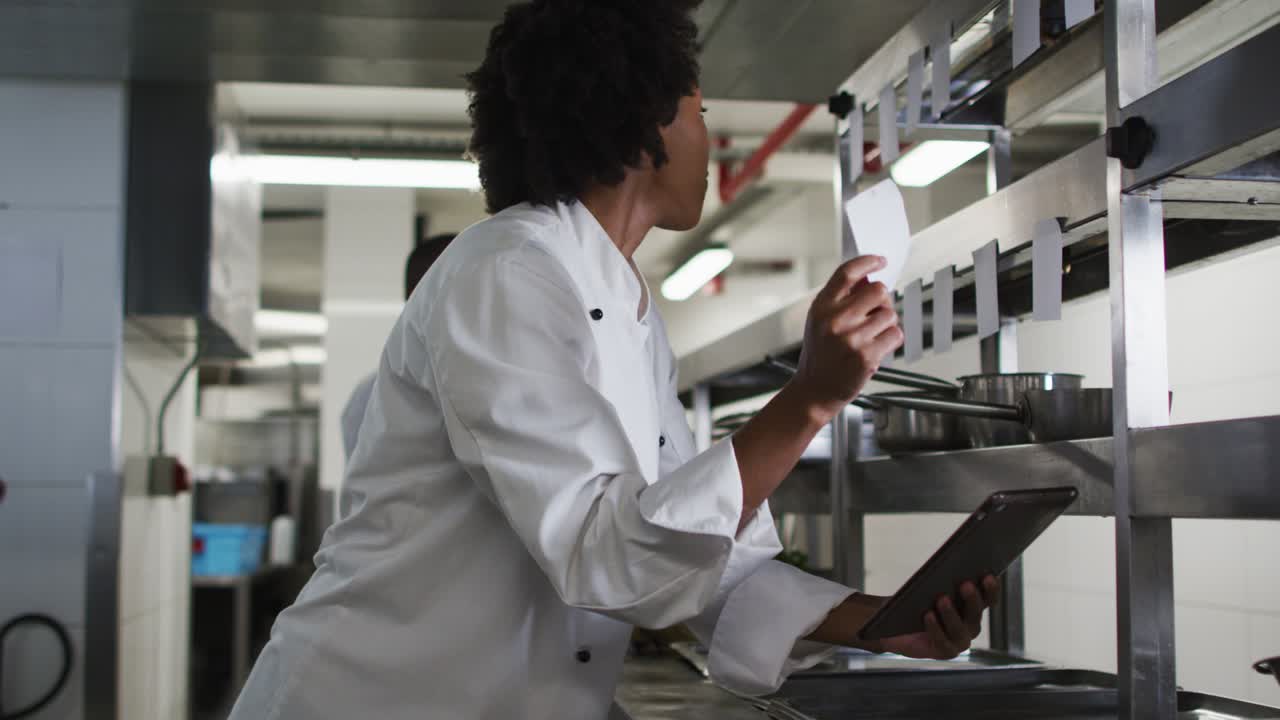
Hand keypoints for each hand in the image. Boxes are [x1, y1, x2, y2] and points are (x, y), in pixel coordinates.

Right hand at [793, 255, 902, 420]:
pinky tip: (875, 348)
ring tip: (871, 337)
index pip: (847, 273)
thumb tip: (868, 278)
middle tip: (874, 314)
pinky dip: (890, 340)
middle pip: (878, 290)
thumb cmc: (820, 356)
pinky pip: (895, 335)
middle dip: (882, 301)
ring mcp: (851, 337)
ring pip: (890, 314)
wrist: (814, 390)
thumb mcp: (819, 321)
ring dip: (886, 324)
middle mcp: (835, 319)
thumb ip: (840, 299)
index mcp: (822, 306)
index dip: (868, 262)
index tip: (879, 261)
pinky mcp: (867, 355)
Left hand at [866, 576, 1000, 659]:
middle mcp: (971, 625)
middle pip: (976, 613)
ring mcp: (959, 641)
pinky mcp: (945, 651)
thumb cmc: (917, 603)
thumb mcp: (929, 587)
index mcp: (973, 607)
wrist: (899, 627)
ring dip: (951, 613)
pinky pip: (942, 641)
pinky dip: (935, 628)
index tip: (988, 575)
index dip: (991, 589)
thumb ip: (942, 579)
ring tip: (942, 599)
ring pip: (960, 629)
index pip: (989, 598)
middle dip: (972, 598)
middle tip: (965, 584)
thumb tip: (949, 563)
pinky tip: (928, 615)